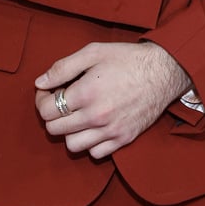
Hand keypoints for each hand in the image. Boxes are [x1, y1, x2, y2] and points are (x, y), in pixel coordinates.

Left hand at [34, 41, 190, 158]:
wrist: (164, 71)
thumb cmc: (128, 59)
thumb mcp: (94, 52)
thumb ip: (63, 67)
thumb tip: (40, 82)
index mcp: (86, 92)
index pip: (46, 110)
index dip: (42, 100)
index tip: (48, 92)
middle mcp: (96, 116)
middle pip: (55, 129)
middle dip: (52, 114)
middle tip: (61, 102)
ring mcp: (110, 130)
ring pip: (72, 145)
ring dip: (69, 131)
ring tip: (77, 115)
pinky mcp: (124, 139)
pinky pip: (95, 153)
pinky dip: (90, 142)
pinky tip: (94, 125)